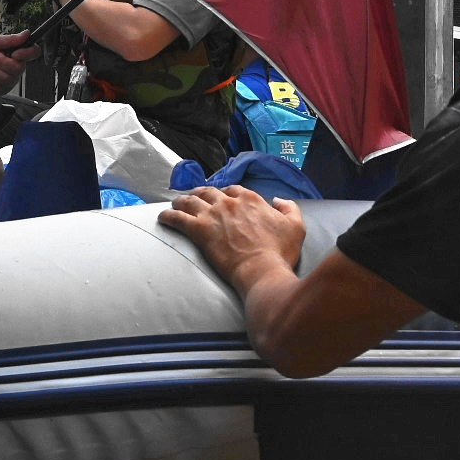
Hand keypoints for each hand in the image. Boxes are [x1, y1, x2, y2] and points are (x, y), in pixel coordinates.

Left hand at [0, 30, 34, 90]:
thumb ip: (11, 39)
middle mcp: (15, 69)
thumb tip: (26, 33)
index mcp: (17, 56)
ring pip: (5, 78)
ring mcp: (8, 81)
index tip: (14, 53)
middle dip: (1, 61)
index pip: (33, 53)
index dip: (27, 53)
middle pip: (18, 69)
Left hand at [162, 184, 303, 293]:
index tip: (222, 198)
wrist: (261, 270)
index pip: (234, 189)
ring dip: (182, 200)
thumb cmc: (280, 252)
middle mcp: (229, 202)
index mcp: (251, 199)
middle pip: (209, 192)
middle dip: (201, 193)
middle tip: (195, 197)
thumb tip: (278, 200)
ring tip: (176, 203)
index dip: (226, 193)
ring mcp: (212, 214)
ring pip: (190, 200)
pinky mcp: (199, 230)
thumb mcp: (296, 226)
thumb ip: (289, 208)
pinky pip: (178, 218)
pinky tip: (162, 216)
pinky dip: (168, 215)